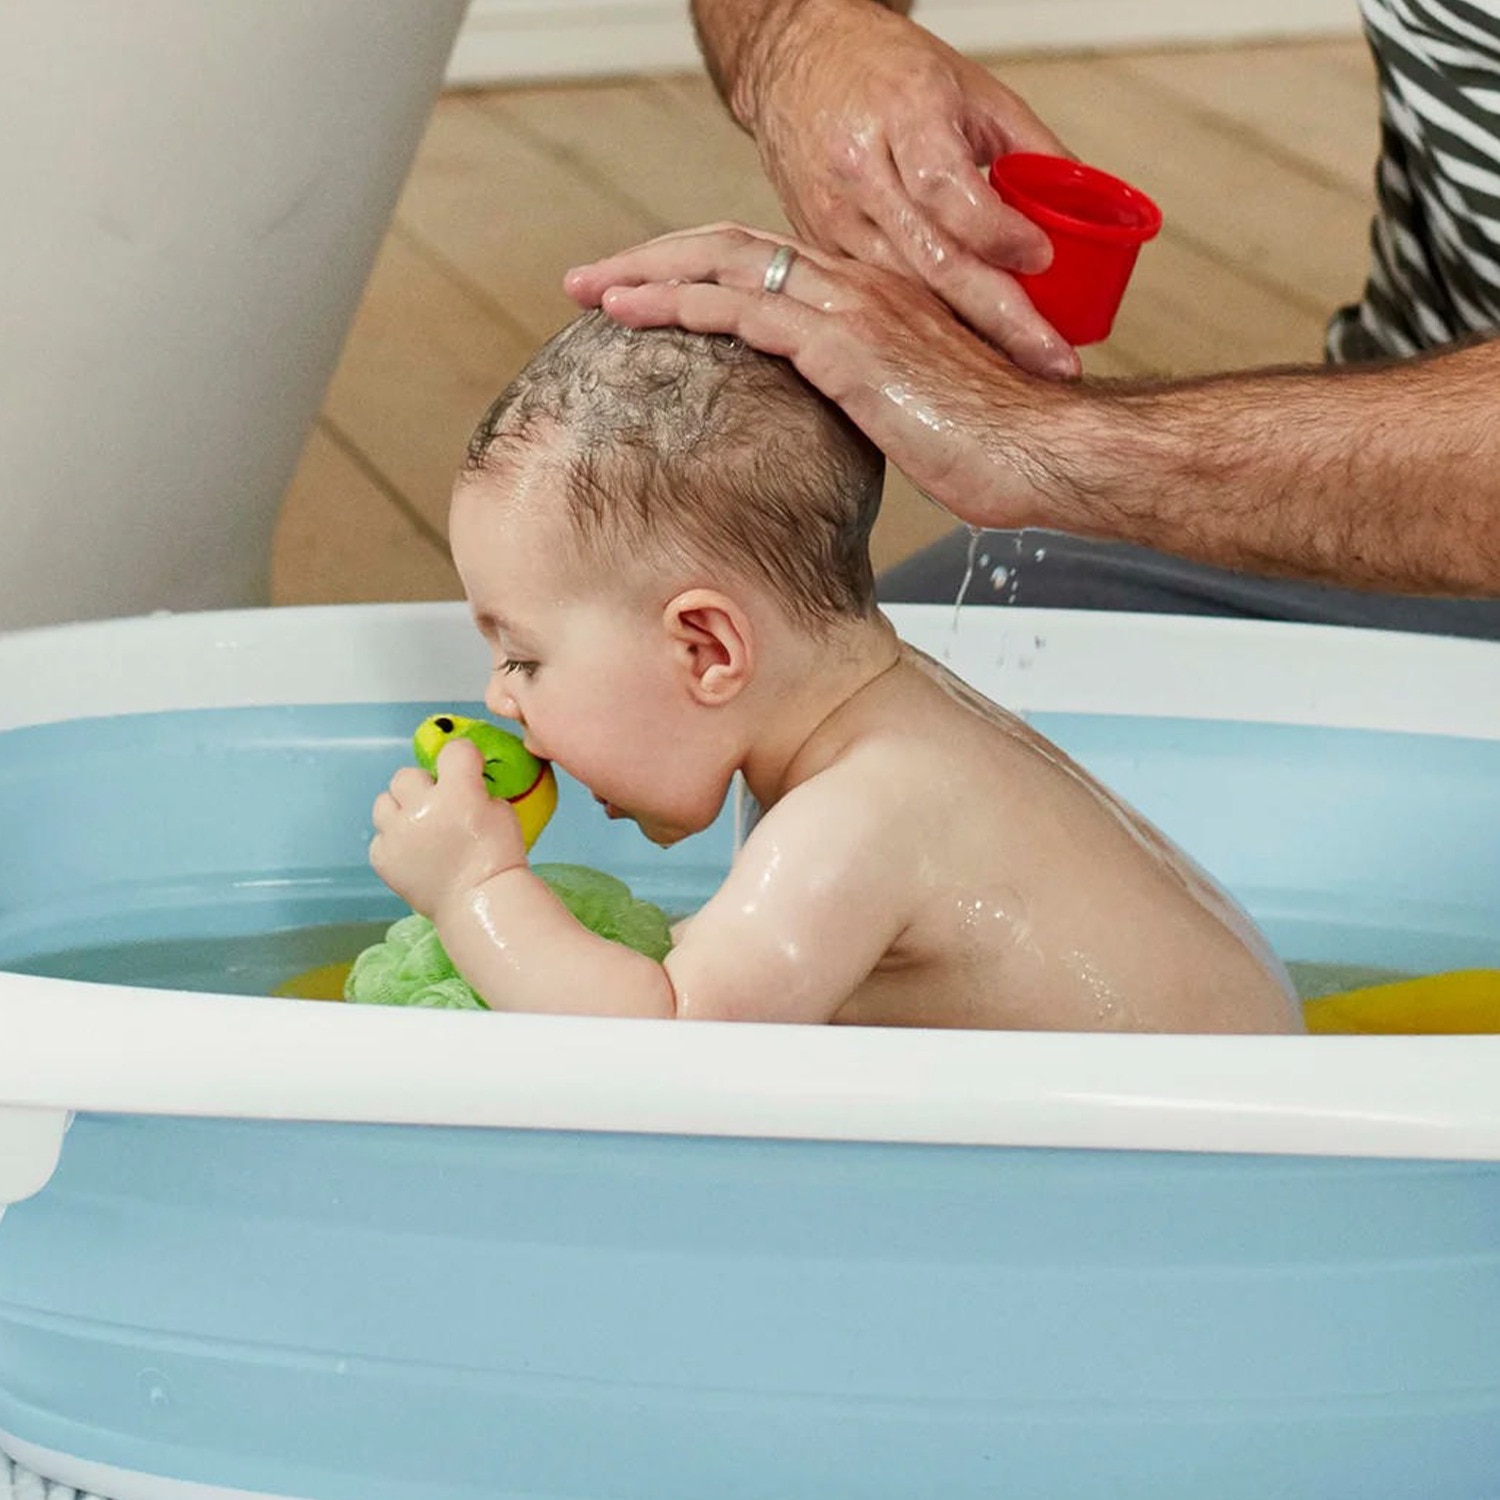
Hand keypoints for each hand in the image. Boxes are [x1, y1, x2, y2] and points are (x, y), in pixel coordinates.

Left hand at [369, 739, 527, 919]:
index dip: (463, 758)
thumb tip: (464, 788)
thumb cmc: (499, 859)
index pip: (453, 751)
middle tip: (437, 804)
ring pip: (384, 802)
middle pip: (407, 776)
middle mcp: (421, 807)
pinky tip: (412, 853)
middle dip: (423, 787)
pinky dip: (394, 842)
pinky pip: (380, 838)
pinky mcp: (383, 857)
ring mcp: (397, 833)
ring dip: (400, 810)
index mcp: (457, 792)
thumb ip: (478, 793)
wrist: (481, 904)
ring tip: (417, 827)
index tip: (467, 769)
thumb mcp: (503, 813)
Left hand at [566, 225, 1076, 532]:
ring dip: (650, 276)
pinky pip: (753, 315)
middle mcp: (859, 290)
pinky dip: (689, 307)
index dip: (694, 269)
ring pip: (729, 269)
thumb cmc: (993, 445)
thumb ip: (862, 401)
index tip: (642, 290)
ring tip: (592, 291)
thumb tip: (821, 428)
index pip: (764, 266)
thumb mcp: (912, 416)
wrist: (1047, 453)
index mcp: (871, 301)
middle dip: (652, 258)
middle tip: (591, 279)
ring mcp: (855, 313)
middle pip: (732, 250)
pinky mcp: (852, 351)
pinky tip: (640, 315)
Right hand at [731, 0, 1078, 377]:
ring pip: (904, 293)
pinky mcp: (819, 247)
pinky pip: (878, 296)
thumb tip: (1085, 206)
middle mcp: (860, 170)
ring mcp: (832, 216)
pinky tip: (961, 348)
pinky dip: (923, 323)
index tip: (1042, 258)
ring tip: (1018, 361)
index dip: (998, 234)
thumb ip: (1028, 146)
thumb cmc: (883, 65)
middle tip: (1051, 356)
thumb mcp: (969, 86)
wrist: (793, 60)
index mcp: (903, 115)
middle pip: (932, 261)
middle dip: (999, 316)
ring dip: (965, 332)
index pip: (948, 191)